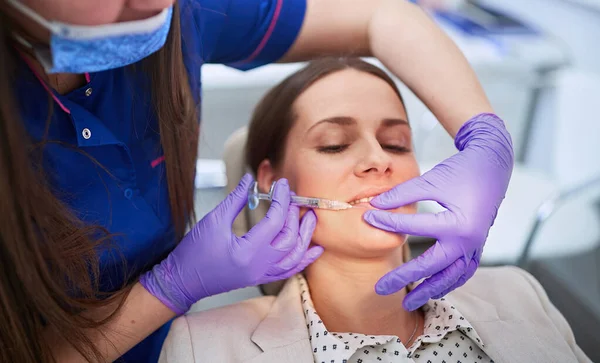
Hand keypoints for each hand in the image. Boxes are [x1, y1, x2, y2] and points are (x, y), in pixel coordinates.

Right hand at [140, 175, 322, 313]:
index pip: (274, 221)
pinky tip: (314, 249)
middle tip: (292, 197)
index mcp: (247, 251)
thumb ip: (235, 199)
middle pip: (289, 238)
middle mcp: (258, 266)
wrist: (182, 281)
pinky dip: (304, 259)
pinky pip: (289, 271)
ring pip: (295, 257)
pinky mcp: (260, 278)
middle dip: (294, 215)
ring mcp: (260, 274)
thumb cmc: (193, 252)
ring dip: (305, 236)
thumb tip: (250, 180)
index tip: (282, 184)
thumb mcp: (212, 221)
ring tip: (310, 217)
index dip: (281, 199)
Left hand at [364, 113, 512, 310]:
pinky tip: (435, 291)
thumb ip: (402, 194)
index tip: (368, 218)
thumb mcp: (431, 179)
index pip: (415, 227)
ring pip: (450, 276)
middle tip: (379, 288)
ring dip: (428, 290)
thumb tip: (374, 205)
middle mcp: (468, 241)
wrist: (492, 167)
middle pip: (431, 266)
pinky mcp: (478, 247)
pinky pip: (464, 272)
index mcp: (457, 224)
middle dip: (404, 278)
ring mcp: (475, 247)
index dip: (388, 222)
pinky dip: (449, 283)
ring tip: (407, 303)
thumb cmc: (461, 171)